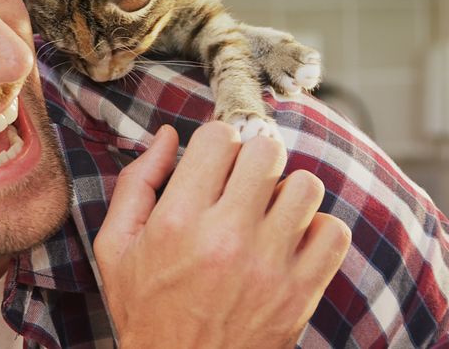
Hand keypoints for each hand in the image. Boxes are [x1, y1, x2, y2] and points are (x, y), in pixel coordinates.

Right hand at [93, 122, 351, 347]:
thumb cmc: (145, 311)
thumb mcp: (115, 248)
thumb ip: (137, 183)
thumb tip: (168, 136)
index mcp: (176, 221)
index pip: (218, 138)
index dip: (216, 142)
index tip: (214, 160)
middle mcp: (226, 237)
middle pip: (266, 152)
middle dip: (252, 157)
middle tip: (241, 180)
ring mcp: (269, 266)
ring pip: (305, 186)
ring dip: (286, 190)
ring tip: (267, 210)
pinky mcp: (301, 292)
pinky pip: (333, 232)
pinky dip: (316, 230)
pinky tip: (290, 240)